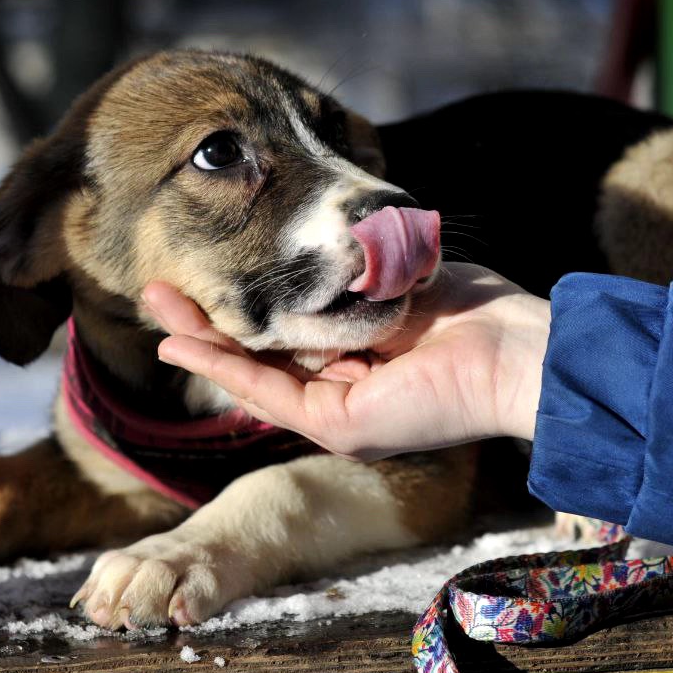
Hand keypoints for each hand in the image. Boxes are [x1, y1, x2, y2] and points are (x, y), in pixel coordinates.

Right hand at [145, 262, 548, 460]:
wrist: (516, 348)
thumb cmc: (474, 308)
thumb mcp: (398, 276)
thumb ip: (352, 272)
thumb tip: (311, 247)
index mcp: (362, 354)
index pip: (289, 334)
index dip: (245, 307)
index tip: (208, 274)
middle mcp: (345, 387)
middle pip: (260, 356)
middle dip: (207, 324)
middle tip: (159, 290)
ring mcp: (338, 412)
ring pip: (253, 376)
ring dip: (200, 343)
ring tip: (155, 308)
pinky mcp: (338, 426)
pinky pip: (267, 392)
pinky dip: (222, 367)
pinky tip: (182, 344)